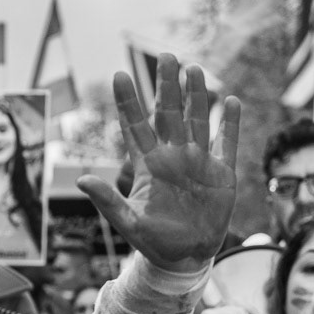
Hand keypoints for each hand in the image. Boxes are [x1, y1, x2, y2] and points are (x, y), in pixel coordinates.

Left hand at [78, 55, 238, 272]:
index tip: (119, 75)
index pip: (135, 126)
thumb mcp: (127, 221)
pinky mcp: (222, 173)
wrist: (185, 258)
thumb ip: (107, 200)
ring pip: (197, 120)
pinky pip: (227, 143)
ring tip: (193, 69)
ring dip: (197, 96)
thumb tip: (80, 181)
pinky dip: (230, 124)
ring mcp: (198, 162)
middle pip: (168, 113)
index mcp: (149, 165)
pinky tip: (232, 102)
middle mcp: (172, 156)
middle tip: (165, 56)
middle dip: (166, 86)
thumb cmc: (153, 241)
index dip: (128, 101)